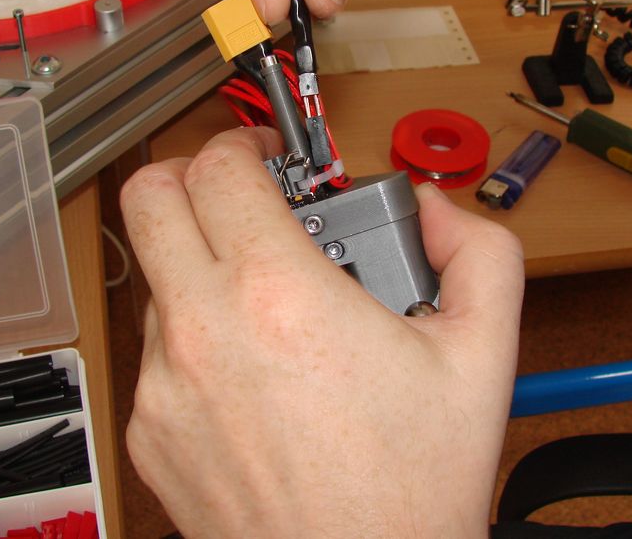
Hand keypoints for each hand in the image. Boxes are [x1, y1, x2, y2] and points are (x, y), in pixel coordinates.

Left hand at [121, 126, 524, 536]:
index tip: (264, 156)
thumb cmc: (411, 489)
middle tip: (237, 195)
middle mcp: (204, 332)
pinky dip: (197, 337)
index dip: (241, 143)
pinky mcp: (151, 431)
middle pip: (148, 199)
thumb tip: (433, 211)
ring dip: (202, 265)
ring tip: (270, 305)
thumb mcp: (482, 355)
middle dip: (189, 176)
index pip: (217, 168)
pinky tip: (256, 373)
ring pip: (157, 277)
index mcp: (279, 295)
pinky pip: (158, 351)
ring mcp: (165, 385)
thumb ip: (479, 252)